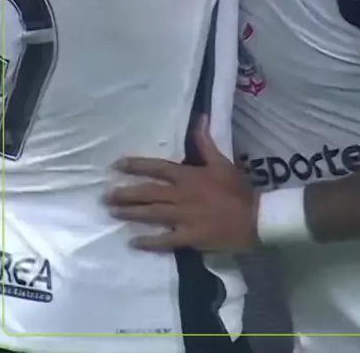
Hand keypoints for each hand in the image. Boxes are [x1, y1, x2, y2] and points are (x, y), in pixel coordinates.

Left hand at [105, 117, 258, 252]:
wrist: (254, 218)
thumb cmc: (236, 189)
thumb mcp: (221, 161)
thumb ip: (205, 142)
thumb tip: (200, 118)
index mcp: (188, 176)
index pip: (157, 168)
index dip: (136, 166)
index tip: (118, 165)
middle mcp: (181, 195)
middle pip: (148, 193)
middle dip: (125, 193)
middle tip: (106, 195)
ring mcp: (184, 218)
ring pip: (152, 214)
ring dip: (131, 213)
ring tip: (112, 212)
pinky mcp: (189, 238)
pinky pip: (165, 241)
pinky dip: (149, 242)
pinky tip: (133, 242)